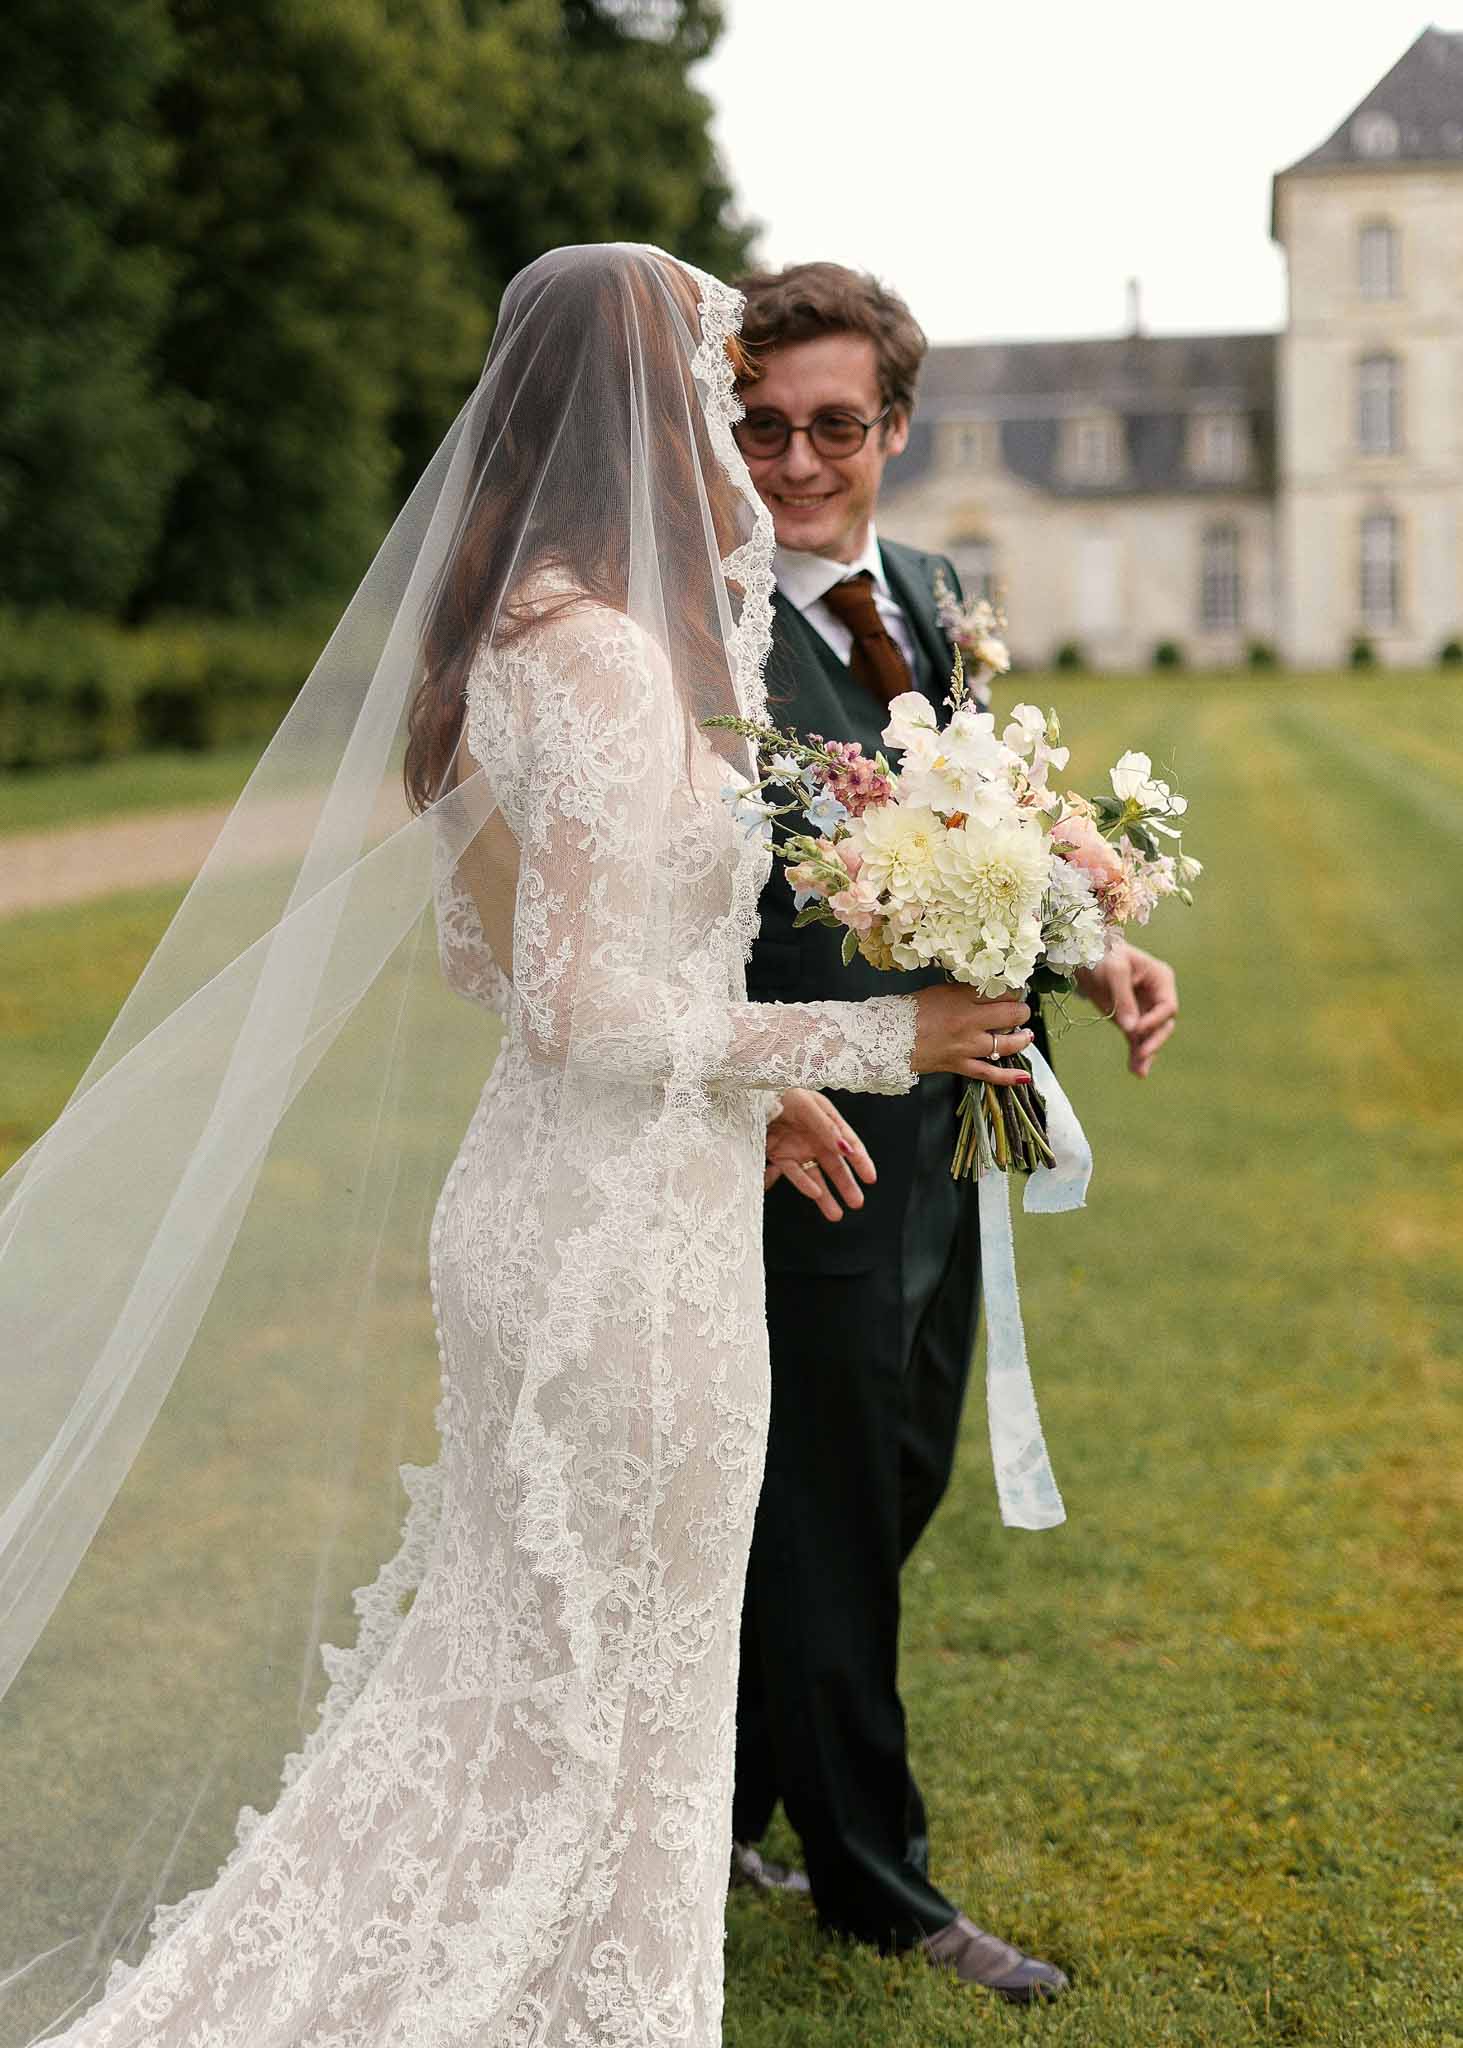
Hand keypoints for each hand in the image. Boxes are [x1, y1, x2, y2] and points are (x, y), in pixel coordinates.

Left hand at [765, 1089, 876, 1222]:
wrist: (751, 1095)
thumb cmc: (781, 1092)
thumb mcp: (808, 1106)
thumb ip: (827, 1128)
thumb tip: (847, 1149)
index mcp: (827, 1120)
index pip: (849, 1143)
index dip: (861, 1161)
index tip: (870, 1178)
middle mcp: (816, 1137)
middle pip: (835, 1165)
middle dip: (846, 1185)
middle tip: (857, 1203)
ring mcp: (799, 1148)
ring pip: (816, 1176)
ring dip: (827, 1195)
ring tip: (836, 1214)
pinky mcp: (780, 1156)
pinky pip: (795, 1174)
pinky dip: (804, 1185)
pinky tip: (815, 1195)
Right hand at [912, 984, 1033, 1081]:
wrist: (887, 1037)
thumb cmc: (910, 1011)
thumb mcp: (940, 991)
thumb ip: (966, 991)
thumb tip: (989, 992)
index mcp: (962, 999)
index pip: (1002, 992)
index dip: (1013, 990)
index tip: (1014, 990)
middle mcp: (969, 1022)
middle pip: (1012, 1015)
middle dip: (1022, 1011)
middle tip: (1021, 1010)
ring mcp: (967, 1046)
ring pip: (1007, 1044)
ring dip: (1022, 1038)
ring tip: (1025, 1034)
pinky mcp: (961, 1065)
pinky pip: (990, 1073)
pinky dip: (1008, 1077)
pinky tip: (1023, 1076)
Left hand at [1075, 940, 1178, 1077]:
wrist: (1083, 955)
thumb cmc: (1103, 954)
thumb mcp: (1114, 971)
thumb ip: (1124, 999)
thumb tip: (1132, 1029)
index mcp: (1161, 979)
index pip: (1167, 1006)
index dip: (1155, 1020)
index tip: (1136, 1029)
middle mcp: (1156, 996)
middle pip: (1163, 1024)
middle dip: (1154, 1040)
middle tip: (1142, 1054)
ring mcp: (1144, 1009)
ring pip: (1150, 1036)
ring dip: (1145, 1053)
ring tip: (1138, 1071)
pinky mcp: (1129, 1020)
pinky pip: (1136, 1039)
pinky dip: (1135, 1053)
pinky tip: (1136, 1070)